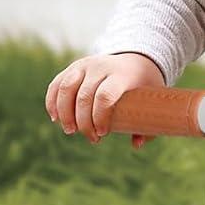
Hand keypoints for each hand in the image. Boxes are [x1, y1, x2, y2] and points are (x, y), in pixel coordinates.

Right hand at [44, 50, 164, 148]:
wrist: (136, 59)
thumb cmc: (144, 87)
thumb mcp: (152, 101)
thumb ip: (147, 124)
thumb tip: (136, 144)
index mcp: (121, 75)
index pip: (104, 96)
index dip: (99, 117)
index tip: (103, 133)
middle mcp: (100, 67)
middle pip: (84, 96)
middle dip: (84, 122)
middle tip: (92, 138)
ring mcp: (84, 65)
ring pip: (66, 88)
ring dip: (64, 113)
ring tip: (70, 131)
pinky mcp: (73, 68)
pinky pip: (57, 84)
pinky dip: (52, 102)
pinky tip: (55, 118)